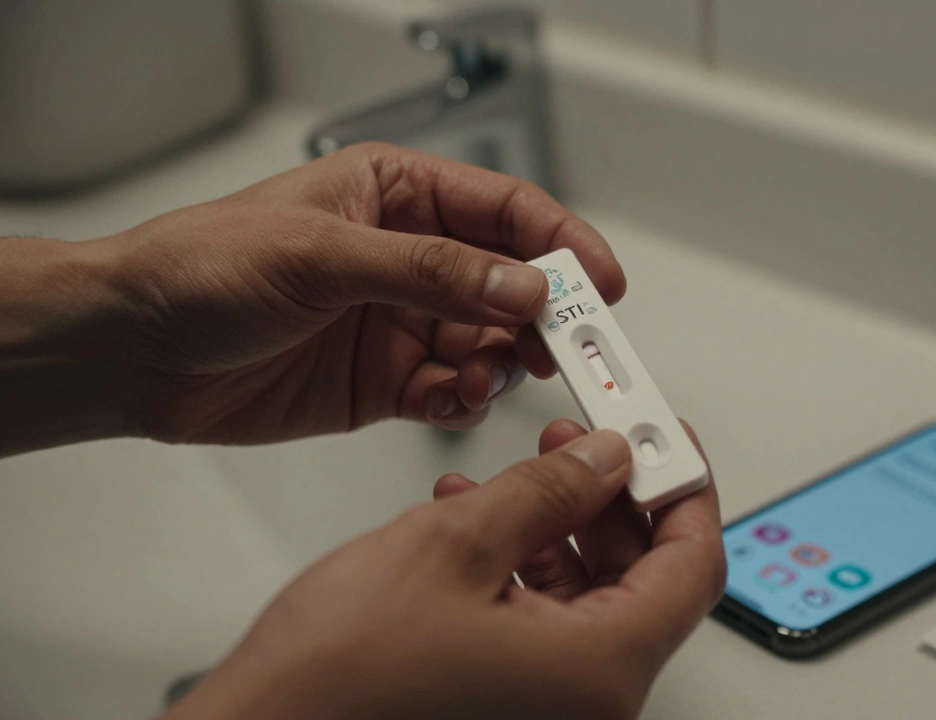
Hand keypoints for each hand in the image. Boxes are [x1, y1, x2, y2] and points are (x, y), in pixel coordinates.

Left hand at [0, 143, 623, 451]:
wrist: (136, 351)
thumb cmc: (204, 268)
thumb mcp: (322, 254)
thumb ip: (430, 271)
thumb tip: (522, 285)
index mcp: (397, 196)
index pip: (506, 211)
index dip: (562, 244)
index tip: (601, 283)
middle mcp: (410, 258)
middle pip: (512, 280)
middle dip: (546, 313)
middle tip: (571, 347)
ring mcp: (402, 321)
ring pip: (491, 341)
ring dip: (504, 361)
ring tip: (485, 374)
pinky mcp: (389, 381)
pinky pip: (454, 390)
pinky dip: (466, 398)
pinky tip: (452, 397)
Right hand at [162, 421, 724, 719]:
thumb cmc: (338, 679)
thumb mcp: (455, 544)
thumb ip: (548, 490)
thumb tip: (604, 458)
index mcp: (599, 670)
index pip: (693, 565)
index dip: (685, 489)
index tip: (667, 441)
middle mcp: (587, 700)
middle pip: (644, 579)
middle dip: (614, 498)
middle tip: (588, 441)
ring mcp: (547, 707)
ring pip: (591, 596)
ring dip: (561, 524)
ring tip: (523, 470)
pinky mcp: (508, 705)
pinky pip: (544, 623)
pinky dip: (524, 565)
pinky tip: (481, 519)